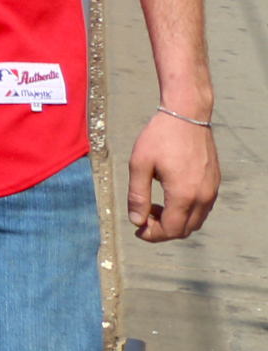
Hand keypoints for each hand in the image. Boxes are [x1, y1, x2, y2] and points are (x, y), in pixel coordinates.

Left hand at [129, 111, 219, 241]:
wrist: (187, 115)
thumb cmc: (160, 137)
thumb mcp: (139, 164)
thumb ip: (137, 195)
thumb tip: (136, 221)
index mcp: (183, 194)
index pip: (171, 230)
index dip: (153, 235)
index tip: (137, 229)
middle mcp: (203, 196)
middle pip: (185, 230)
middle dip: (163, 230)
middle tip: (143, 216)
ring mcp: (212, 190)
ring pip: (196, 220)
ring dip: (175, 221)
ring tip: (153, 206)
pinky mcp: (214, 182)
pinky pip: (202, 208)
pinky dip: (186, 211)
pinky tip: (169, 196)